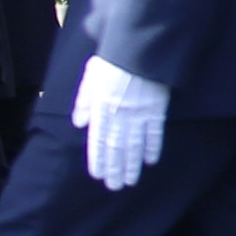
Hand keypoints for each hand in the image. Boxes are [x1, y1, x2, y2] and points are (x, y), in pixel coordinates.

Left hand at [73, 54, 169, 192]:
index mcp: (101, 108)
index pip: (98, 140)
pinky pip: (154, 132)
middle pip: (116, 147)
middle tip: (115, 186)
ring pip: (134, 145)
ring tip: (131, 181)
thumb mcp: (91, 77)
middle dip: (115, 168)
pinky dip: (152, 147)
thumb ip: (84, 101)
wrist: (140, 49)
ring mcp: (139, 113)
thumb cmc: (113, 60)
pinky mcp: (156, 109)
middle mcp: (119, 115)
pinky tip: (150, 161)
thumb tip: (79, 123)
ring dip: (132, 164)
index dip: (98, 159)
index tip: (98, 175)